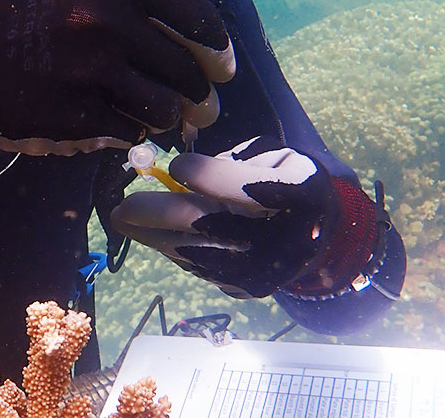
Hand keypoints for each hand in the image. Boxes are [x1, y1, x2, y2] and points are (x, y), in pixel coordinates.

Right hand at [0, 0, 234, 154]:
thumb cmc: (38, 19)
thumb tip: (207, 36)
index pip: (194, 14)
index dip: (217, 46)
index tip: (222, 64)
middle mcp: (104, 17)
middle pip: (185, 69)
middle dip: (198, 91)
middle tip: (199, 102)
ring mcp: (90, 68)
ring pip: (166, 107)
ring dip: (168, 115)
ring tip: (159, 113)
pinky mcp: (78, 112)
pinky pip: (132, 130)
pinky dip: (132, 130)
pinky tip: (118, 119)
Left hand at [110, 137, 338, 297]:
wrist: (321, 237)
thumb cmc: (288, 182)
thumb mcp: (274, 156)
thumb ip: (232, 161)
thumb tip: (179, 174)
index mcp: (300, 194)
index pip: (243, 188)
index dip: (205, 176)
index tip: (177, 165)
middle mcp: (283, 238)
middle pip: (205, 225)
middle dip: (155, 213)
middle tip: (123, 206)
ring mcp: (263, 270)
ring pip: (191, 252)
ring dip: (151, 235)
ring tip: (127, 219)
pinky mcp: (245, 287)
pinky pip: (196, 266)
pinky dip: (171, 248)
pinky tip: (154, 234)